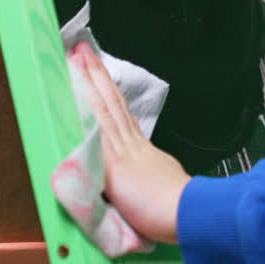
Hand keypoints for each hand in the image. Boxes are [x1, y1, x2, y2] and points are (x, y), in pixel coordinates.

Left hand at [74, 42, 190, 243]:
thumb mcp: (164, 185)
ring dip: (91, 81)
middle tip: (84, 52)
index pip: (122, 117)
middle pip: (112, 102)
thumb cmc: (175, 209)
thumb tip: (147, 180)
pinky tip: (79, 91)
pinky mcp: (115, 160)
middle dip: (97, 76)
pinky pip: (98, 127)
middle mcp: (132, 144)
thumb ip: (151, 177)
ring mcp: (123, 149)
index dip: (110, 95)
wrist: (186, 211)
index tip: (101, 79)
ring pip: (104, 106)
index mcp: (142, 151)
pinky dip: (89, 107)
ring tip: (79, 58)